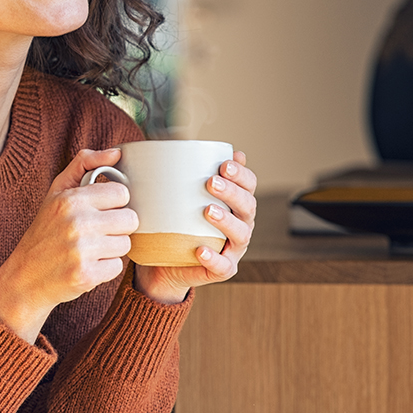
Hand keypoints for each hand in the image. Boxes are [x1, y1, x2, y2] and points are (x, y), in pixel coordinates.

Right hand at [0, 148, 137, 342]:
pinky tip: (86, 265)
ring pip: (126, 244)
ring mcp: (82, 250)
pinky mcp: (87, 275)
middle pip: (130, 219)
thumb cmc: (45, 231)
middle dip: (117, 227)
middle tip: (96, 232)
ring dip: (111, 249)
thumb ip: (84, 164)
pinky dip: (105, 269)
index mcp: (71, 199)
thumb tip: (117, 152)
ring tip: (89, 249)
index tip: (99, 211)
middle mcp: (77, 222)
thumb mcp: (56, 192)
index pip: (122, 193)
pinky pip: (117, 267)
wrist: (24, 277)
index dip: (113, 203)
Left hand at [133, 151, 257, 304]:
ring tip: (207, 210)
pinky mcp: (222, 269)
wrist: (164, 263)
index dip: (242, 174)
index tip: (224, 163)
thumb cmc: (173, 223)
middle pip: (247, 206)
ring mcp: (233, 249)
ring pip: (241, 234)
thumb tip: (173, 142)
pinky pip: (222, 266)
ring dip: (227, 221)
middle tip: (211, 182)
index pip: (248, 185)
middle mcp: (240, 225)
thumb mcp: (175, 197)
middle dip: (232, 192)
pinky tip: (200, 249)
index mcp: (234, 204)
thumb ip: (179, 175)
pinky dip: (214, 258)